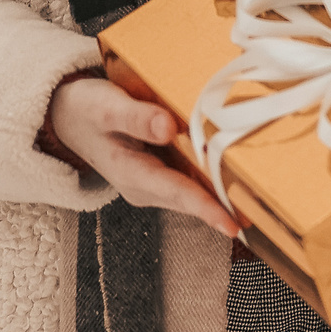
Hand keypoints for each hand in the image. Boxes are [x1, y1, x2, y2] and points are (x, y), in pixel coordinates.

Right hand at [46, 75, 240, 237]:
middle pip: (190, 199)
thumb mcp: (106, 107)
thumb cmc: (87, 109)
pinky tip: (236, 178)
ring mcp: (151, 184)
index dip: (206, 208)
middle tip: (264, 214)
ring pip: (192, 193)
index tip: (232, 224)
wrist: (66, 117)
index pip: (176, 193)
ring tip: (259, 203)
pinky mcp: (157, 176)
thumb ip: (136, 117)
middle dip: (224, 207)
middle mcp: (143, 187)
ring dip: (222, 198)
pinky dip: (211, 182)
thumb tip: (168, 127)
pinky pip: (189, 183)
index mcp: (130, 173)